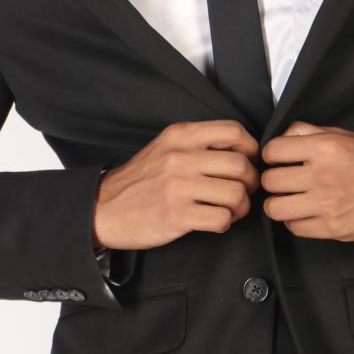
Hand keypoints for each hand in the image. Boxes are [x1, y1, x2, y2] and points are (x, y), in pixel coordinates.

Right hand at [92, 120, 260, 251]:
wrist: (103, 208)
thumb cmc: (139, 180)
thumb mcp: (165, 147)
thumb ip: (198, 142)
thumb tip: (240, 148)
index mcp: (180, 136)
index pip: (233, 131)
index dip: (250, 148)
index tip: (249, 161)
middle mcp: (180, 158)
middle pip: (241, 165)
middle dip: (250, 182)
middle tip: (243, 190)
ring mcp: (178, 186)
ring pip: (236, 193)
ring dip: (240, 206)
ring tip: (230, 209)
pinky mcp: (177, 215)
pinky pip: (221, 218)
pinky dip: (225, 222)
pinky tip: (215, 221)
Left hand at [260, 121, 353, 242]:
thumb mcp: (348, 135)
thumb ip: (313, 133)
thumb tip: (284, 136)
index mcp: (324, 147)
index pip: (272, 151)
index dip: (272, 156)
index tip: (278, 160)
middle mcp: (321, 175)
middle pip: (270, 181)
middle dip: (273, 180)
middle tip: (283, 182)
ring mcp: (326, 204)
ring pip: (275, 208)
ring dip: (279, 203)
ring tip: (291, 200)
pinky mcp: (333, 228)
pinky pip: (294, 228)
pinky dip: (296, 221)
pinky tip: (307, 214)